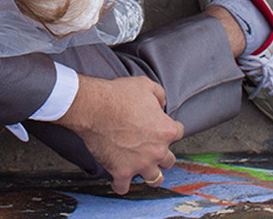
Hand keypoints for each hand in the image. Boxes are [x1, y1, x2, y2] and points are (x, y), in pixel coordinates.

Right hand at [57, 74, 183, 193]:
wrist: (95, 107)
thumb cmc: (118, 95)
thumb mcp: (145, 85)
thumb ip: (159, 94)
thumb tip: (162, 103)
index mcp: (165, 130)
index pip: (178, 133)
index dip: (170, 129)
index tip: (162, 128)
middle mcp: (157, 150)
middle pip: (169, 160)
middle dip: (162, 154)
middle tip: (152, 149)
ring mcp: (140, 163)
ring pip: (154, 179)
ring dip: (150, 174)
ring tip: (144, 170)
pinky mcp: (121, 171)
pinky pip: (123, 187)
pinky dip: (121, 184)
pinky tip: (118, 180)